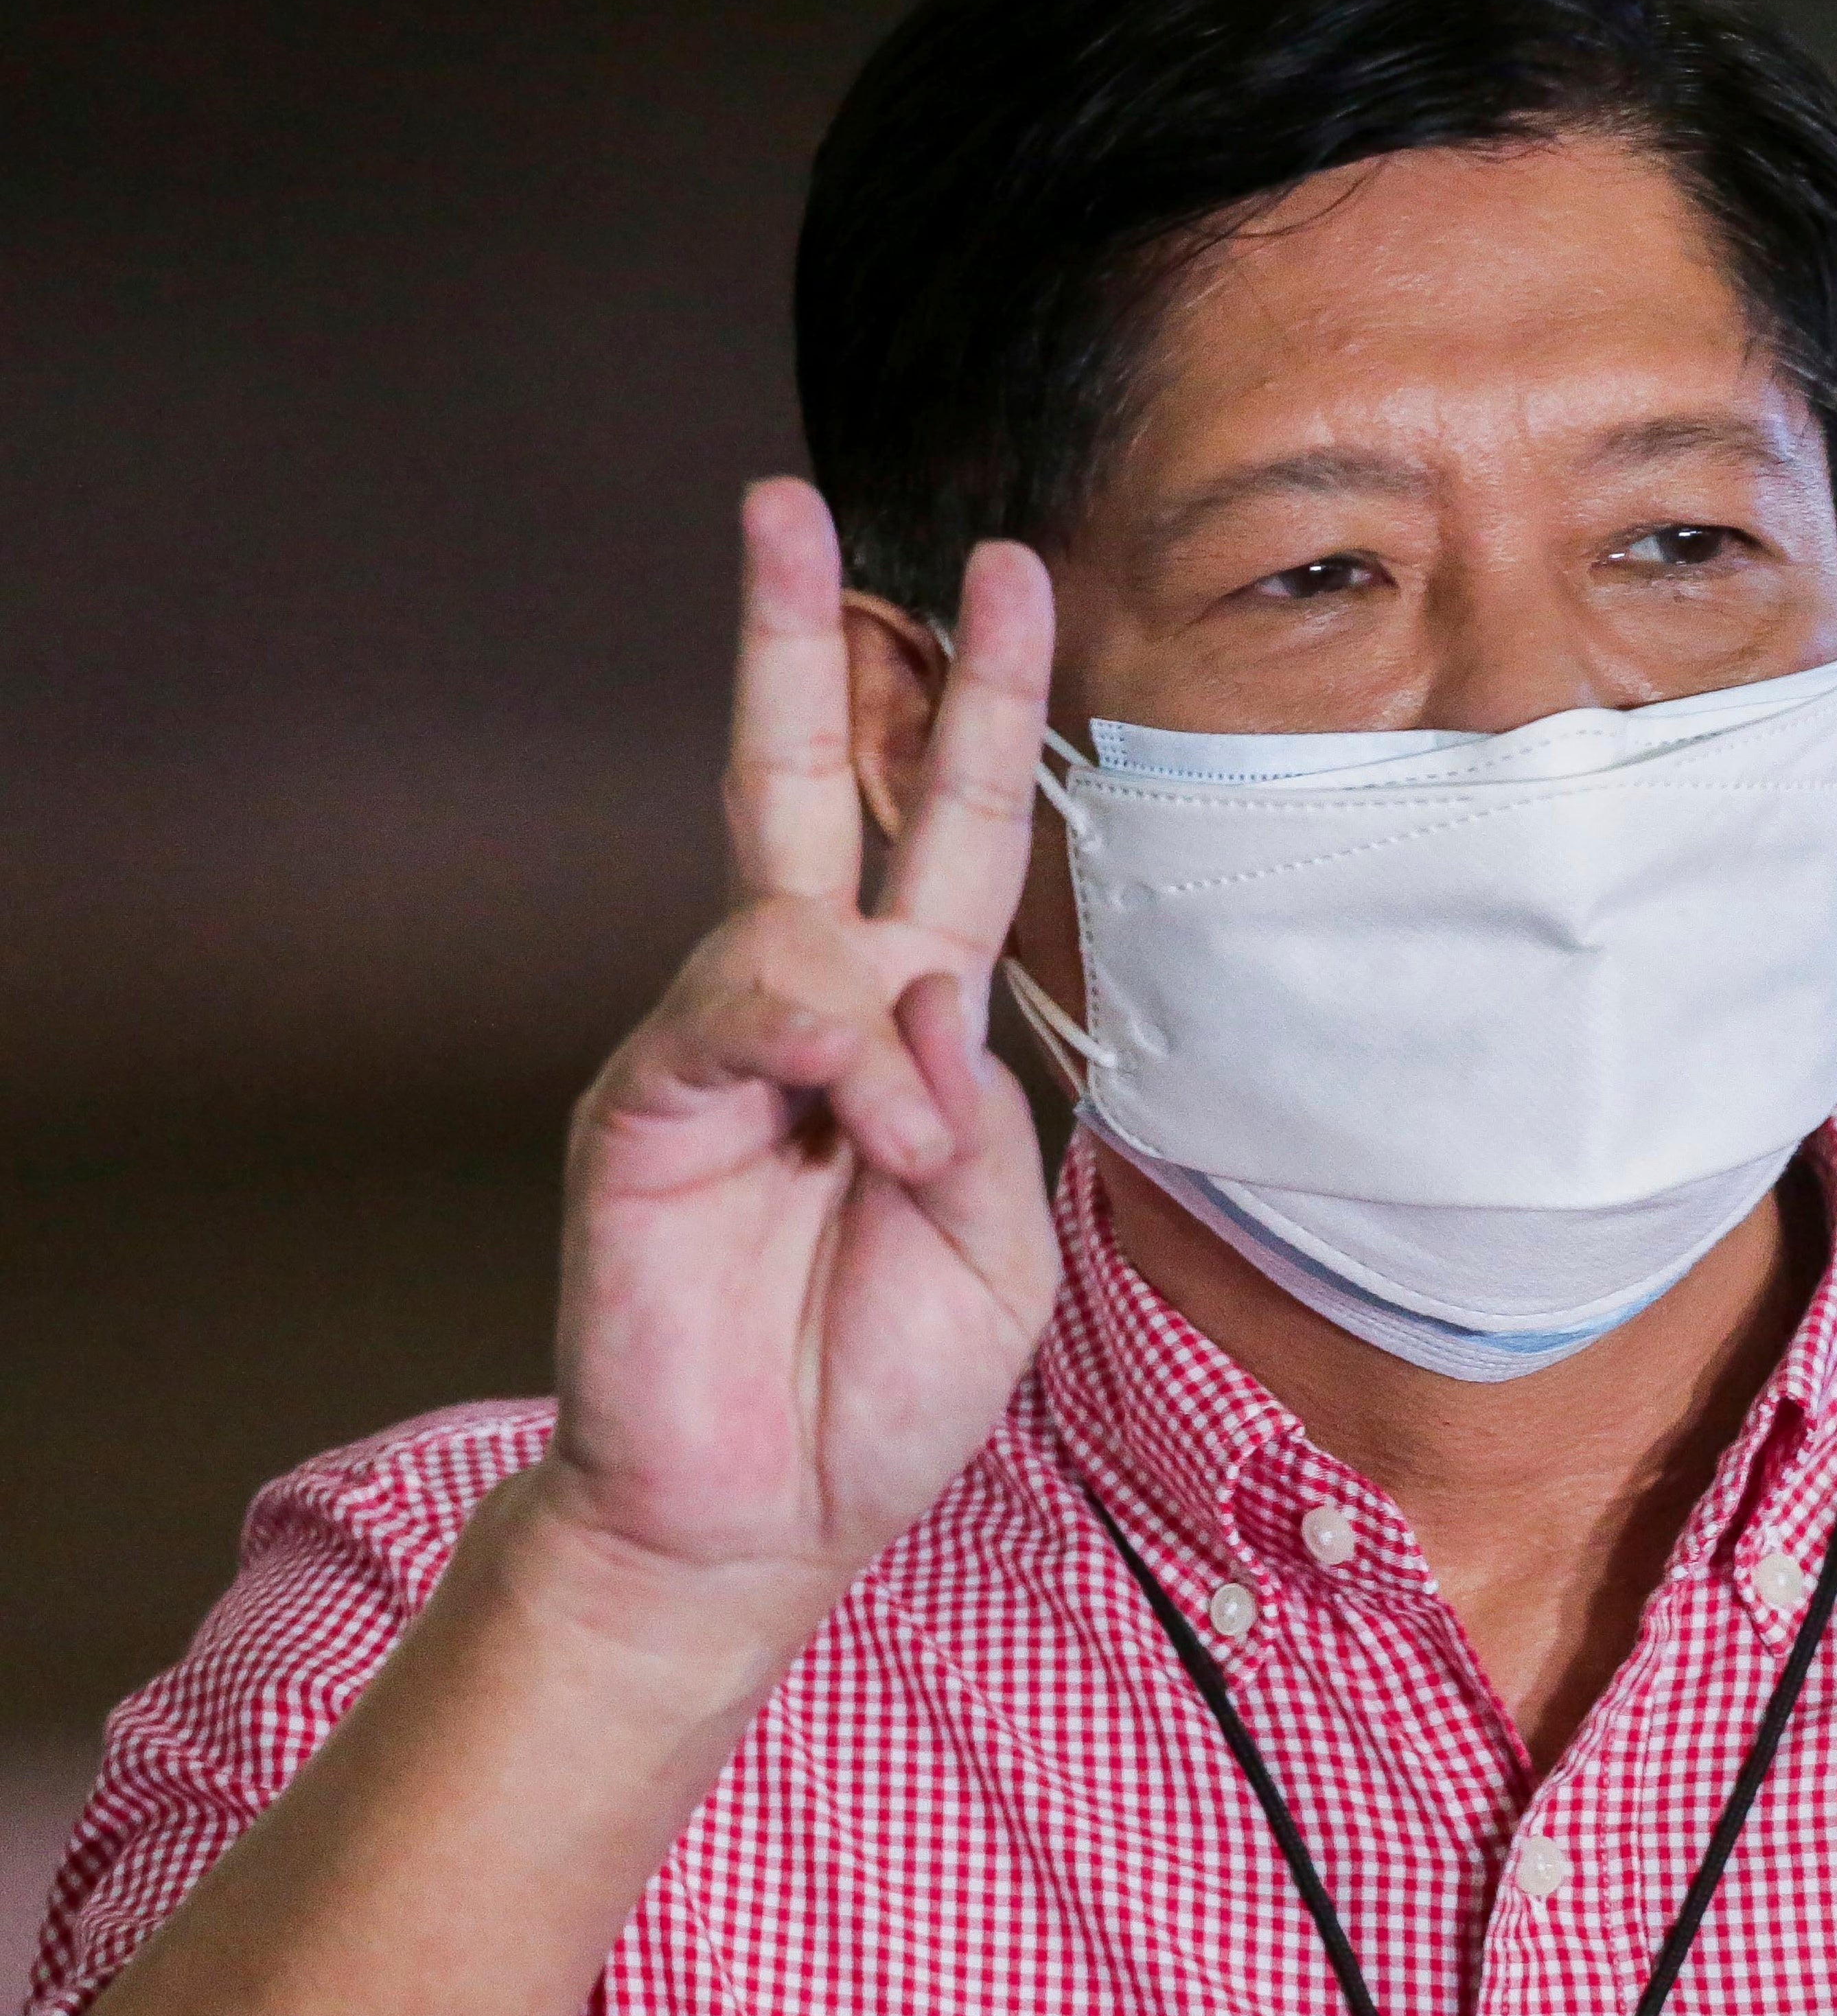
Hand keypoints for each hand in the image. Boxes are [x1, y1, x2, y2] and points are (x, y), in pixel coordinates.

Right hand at [535, 480, 1060, 1661]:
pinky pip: (753, 1008)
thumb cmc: (884, 1379)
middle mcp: (811, 1007)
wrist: (768, 1513)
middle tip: (797, 502)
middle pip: (806, 780)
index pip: (946, 829)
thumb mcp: (1003, 1244)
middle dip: (809, 638)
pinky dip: (838, 1070)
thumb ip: (985, 1107)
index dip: (979, 706)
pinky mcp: (650, 1096)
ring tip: (901, 1159)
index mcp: (914, 1029)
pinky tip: (862, 1148)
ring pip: (800, 915)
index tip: (1007, 576)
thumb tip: (919, 983)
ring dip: (885, 1021)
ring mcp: (722, 1045)